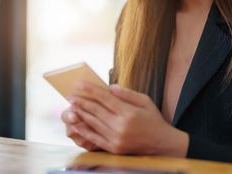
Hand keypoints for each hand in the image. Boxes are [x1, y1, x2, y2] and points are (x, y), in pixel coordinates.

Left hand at [67, 82, 187, 155]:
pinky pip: (95, 138)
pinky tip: (76, 125)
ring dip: (81, 114)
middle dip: (81, 101)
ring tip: (71, 106)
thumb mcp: (145, 101)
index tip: (80, 83)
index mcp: (128, 113)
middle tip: (70, 95)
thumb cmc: (153, 119)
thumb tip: (110, 87)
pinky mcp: (114, 148)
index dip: (91, 90)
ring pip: (93, 123)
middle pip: (96, 111)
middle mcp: (120, 126)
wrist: (161, 143)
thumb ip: (127, 94)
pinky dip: (84, 131)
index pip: (105, 98)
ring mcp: (116, 139)